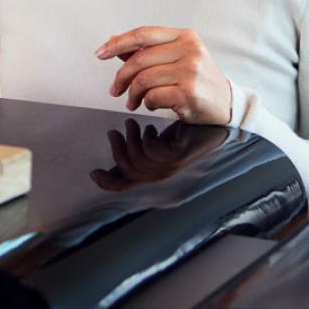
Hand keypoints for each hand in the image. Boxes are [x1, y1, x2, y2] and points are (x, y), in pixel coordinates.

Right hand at [90, 118, 225, 191]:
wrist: (214, 127)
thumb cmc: (184, 133)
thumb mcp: (155, 141)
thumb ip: (136, 144)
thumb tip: (115, 140)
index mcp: (153, 173)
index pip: (125, 186)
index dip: (108, 183)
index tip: (94, 172)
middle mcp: (162, 173)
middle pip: (128, 171)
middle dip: (117, 150)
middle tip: (114, 132)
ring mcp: (172, 166)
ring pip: (138, 160)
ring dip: (130, 140)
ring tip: (132, 123)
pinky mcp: (180, 155)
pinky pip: (153, 150)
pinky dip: (146, 137)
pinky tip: (150, 126)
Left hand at [96, 26, 233, 123]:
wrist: (226, 103)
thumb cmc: (199, 80)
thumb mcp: (177, 58)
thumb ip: (148, 51)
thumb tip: (114, 43)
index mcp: (185, 36)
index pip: (143, 34)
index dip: (118, 43)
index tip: (101, 53)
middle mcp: (190, 50)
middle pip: (139, 60)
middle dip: (121, 77)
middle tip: (115, 89)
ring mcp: (191, 72)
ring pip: (143, 80)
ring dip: (132, 94)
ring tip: (133, 101)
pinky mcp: (189, 93)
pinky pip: (153, 97)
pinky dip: (147, 103)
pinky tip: (152, 104)